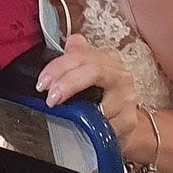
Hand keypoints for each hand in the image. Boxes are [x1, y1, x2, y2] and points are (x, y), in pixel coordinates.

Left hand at [36, 34, 144, 160]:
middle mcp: (119, 75)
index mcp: (107, 59)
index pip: (80, 56)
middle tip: (51, 98)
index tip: (43, 83)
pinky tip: (84, 129)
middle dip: (68, 84)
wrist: (121, 122)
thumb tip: (69, 42)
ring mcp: (126, 97)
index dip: (58, 68)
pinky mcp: (129, 120)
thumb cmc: (102, 96)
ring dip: (79, 112)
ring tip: (67, 117)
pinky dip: (91, 128)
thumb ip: (76, 55)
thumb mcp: (87, 73)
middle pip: (93, 71)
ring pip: (99, 101)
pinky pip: (105, 124)